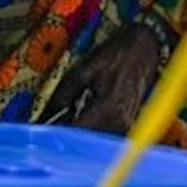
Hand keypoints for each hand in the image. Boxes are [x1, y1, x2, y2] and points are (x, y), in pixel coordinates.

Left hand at [46, 21, 163, 134]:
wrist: (143, 46)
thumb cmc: (115, 54)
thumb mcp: (83, 69)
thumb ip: (63, 94)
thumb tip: (46, 114)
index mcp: (108, 109)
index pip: (76, 131)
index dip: (57, 131)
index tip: (42, 129)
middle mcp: (120, 123)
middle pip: (86, 139)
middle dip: (65, 133)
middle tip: (48, 125)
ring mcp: (126, 125)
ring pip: (95, 137)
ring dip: (77, 132)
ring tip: (61, 121)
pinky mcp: (128, 123)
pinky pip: (104, 132)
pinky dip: (90, 128)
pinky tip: (78, 119)